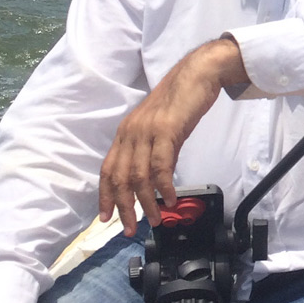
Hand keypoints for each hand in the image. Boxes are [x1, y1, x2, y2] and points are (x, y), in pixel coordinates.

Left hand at [98, 37, 243, 234]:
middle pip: (120, 178)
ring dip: (147, 202)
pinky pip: (161, 165)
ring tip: (156, 219)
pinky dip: (164, 186)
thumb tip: (155, 179)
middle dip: (124, 207)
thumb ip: (153, 150)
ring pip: (139, 176)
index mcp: (126, 132)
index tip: (106, 218)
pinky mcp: (166, 130)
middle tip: (131, 229)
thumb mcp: (160, 126)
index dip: (105, 196)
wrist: (198, 73)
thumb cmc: (182, 99)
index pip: (108, 169)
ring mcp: (147, 131)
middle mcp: (131, 133)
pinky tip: (171, 198)